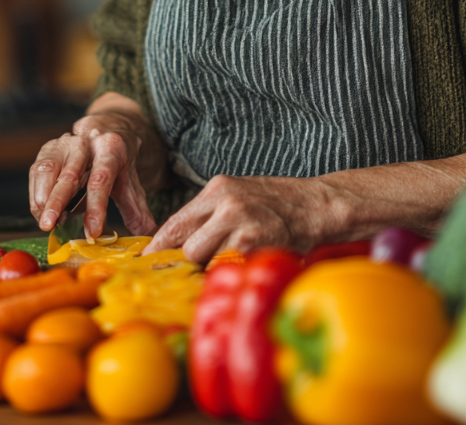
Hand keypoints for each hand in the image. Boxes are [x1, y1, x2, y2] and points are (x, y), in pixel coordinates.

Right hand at [29, 94, 164, 238]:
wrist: (107, 129)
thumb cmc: (118, 162)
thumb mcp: (131, 182)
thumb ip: (137, 210)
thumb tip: (151, 234)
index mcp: (111, 149)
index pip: (102, 180)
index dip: (96, 207)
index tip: (92, 232)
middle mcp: (86, 142)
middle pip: (69, 174)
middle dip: (57, 202)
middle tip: (49, 226)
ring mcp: (64, 143)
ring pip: (47, 169)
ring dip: (43, 199)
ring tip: (46, 222)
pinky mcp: (48, 148)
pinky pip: (36, 170)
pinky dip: (36, 193)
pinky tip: (41, 210)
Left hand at [145, 175, 341, 262]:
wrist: (318, 204)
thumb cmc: (278, 203)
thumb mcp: (239, 195)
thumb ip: (210, 215)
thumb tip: (181, 244)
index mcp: (217, 189)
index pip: (175, 222)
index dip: (159, 247)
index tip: (147, 263)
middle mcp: (225, 205)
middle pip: (186, 247)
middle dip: (186, 265)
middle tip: (187, 277)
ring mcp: (241, 225)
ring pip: (206, 262)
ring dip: (210, 273)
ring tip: (222, 274)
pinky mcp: (256, 246)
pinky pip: (229, 270)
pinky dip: (231, 277)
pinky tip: (239, 275)